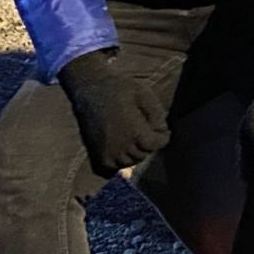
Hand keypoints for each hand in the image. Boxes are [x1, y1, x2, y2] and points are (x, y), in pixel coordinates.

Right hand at [59, 52, 168, 176]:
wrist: (90, 87)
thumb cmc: (119, 88)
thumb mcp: (144, 95)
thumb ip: (157, 115)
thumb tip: (162, 129)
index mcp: (134, 132)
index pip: (156, 145)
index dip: (163, 137)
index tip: (163, 130)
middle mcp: (121, 146)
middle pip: (144, 154)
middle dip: (150, 144)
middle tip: (148, 131)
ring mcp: (107, 152)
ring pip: (130, 161)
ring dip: (136, 152)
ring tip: (136, 137)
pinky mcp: (97, 153)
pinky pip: (113, 166)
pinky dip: (121, 160)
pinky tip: (123, 147)